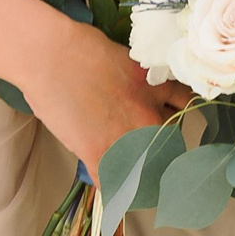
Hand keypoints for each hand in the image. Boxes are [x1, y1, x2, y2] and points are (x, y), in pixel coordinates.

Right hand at [21, 23, 188, 176]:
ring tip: (130, 170)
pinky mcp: (98, 154)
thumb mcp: (124, 58)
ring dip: (140, 170)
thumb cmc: (80, 47)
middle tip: (143, 144)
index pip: (185, 106)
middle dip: (159, 142)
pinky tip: (110, 185)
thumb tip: (136, 94)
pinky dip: (113, 189)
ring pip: (147, 169)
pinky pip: (115, 185)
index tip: (170, 120)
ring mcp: (125, 137)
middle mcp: (146, 115)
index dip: (177, 114)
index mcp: (154, 86)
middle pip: (170, 141)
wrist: (49, 55)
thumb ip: (138, 81)